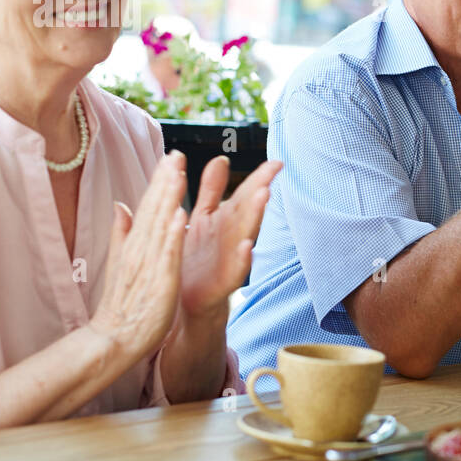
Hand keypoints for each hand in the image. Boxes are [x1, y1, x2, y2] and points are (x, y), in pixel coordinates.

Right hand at [90, 152, 188, 355]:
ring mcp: (149, 265)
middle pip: (153, 209)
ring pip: (160, 226)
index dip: (160, 181)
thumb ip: (122, 232)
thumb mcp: (122, 262)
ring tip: (179, 173)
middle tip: (176, 153)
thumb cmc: (123, 304)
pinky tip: (182, 217)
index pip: (148, 206)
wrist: (113, 340)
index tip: (171, 156)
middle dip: (165, 180)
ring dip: (169, 199)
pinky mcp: (159, 283)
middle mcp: (140, 249)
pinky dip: (173, 236)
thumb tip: (120, 204)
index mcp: (135, 244)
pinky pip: (167, 256)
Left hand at [180, 156, 282, 319]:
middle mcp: (232, 237)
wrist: (184, 302)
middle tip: (272, 173)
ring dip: (256, 216)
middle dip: (260, 191)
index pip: (245, 194)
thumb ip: (212, 189)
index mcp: (225, 220)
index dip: (260, 177)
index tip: (277, 162)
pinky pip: (235, 270)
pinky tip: (247, 246)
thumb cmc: (195, 259)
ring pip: (246, 234)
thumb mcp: (202, 218)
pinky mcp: (222, 282)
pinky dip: (242, 259)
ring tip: (264, 196)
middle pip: (249, 210)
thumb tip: (221, 159)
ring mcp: (230, 259)